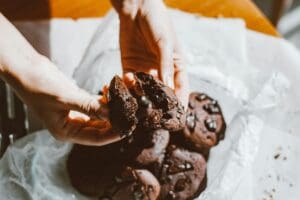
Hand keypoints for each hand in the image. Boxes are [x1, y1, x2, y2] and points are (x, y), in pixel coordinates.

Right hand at [0, 13, 119, 145]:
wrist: (27, 69)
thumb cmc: (39, 86)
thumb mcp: (65, 98)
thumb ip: (89, 106)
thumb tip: (112, 114)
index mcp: (66, 132)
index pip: (95, 139)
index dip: (113, 135)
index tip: (128, 128)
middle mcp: (72, 125)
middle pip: (100, 127)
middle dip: (116, 120)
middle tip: (131, 112)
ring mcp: (75, 113)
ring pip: (99, 114)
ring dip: (111, 107)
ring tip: (124, 98)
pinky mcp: (77, 100)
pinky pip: (95, 103)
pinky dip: (104, 98)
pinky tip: (110, 89)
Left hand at [111, 0, 188, 107]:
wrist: (136, 9)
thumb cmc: (157, 22)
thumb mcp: (164, 43)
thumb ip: (165, 64)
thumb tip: (167, 87)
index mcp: (176, 67)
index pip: (180, 89)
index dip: (180, 103)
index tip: (178, 117)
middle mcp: (161, 72)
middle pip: (162, 94)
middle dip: (158, 106)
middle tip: (155, 118)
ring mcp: (145, 71)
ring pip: (144, 91)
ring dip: (141, 98)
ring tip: (138, 106)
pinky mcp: (130, 68)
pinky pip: (129, 82)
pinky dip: (127, 87)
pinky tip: (126, 85)